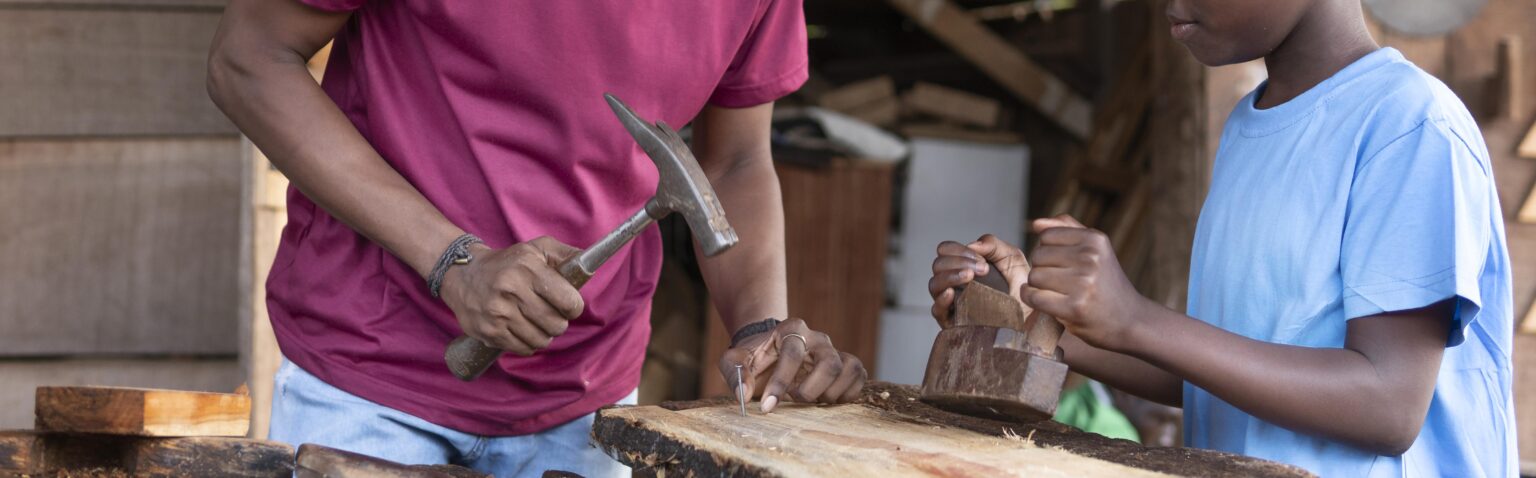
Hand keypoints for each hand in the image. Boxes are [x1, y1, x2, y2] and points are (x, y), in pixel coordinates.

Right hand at [439, 236, 584, 355]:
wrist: (463, 274)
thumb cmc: (507, 262)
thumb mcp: (536, 248)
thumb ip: (565, 254)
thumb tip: (590, 263)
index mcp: (528, 269)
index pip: (567, 301)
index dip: (574, 307)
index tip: (569, 306)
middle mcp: (511, 290)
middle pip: (556, 324)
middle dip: (559, 322)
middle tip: (552, 315)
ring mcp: (498, 313)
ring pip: (541, 340)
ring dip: (544, 334)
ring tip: (537, 322)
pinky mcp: (488, 331)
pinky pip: (523, 348)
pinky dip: (528, 343)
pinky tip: (523, 329)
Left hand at [717, 318, 866, 412]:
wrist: (769, 350)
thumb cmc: (752, 356)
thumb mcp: (734, 360)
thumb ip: (735, 373)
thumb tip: (744, 395)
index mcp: (791, 330)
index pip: (793, 353)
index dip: (781, 382)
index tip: (767, 406)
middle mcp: (817, 338)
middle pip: (830, 362)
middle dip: (811, 390)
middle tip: (795, 399)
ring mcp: (834, 350)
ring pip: (849, 369)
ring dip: (831, 393)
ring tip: (812, 400)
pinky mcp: (845, 364)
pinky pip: (859, 376)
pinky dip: (848, 393)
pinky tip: (827, 400)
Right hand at [927, 234, 1030, 325]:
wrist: (1030, 314)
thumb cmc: (1020, 286)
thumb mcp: (1012, 258)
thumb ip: (993, 244)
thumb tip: (972, 245)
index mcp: (962, 264)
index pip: (945, 250)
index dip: (959, 250)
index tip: (982, 259)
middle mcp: (952, 282)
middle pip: (938, 265)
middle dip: (958, 262)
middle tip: (983, 269)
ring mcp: (951, 302)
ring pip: (934, 284)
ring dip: (951, 276)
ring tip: (970, 277)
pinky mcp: (952, 322)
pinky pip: (936, 309)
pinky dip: (942, 299)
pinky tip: (953, 293)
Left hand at [1024, 215, 1152, 349]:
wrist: (1130, 321)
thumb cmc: (1106, 285)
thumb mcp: (1096, 250)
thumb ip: (1067, 230)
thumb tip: (1036, 223)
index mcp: (1095, 240)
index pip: (1046, 236)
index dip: (1048, 251)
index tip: (1061, 265)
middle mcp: (1091, 258)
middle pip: (1038, 256)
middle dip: (1042, 269)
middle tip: (1060, 283)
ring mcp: (1083, 283)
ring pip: (1034, 276)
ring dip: (1038, 286)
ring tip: (1057, 293)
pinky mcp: (1074, 307)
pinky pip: (1034, 297)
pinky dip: (1032, 300)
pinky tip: (1045, 303)